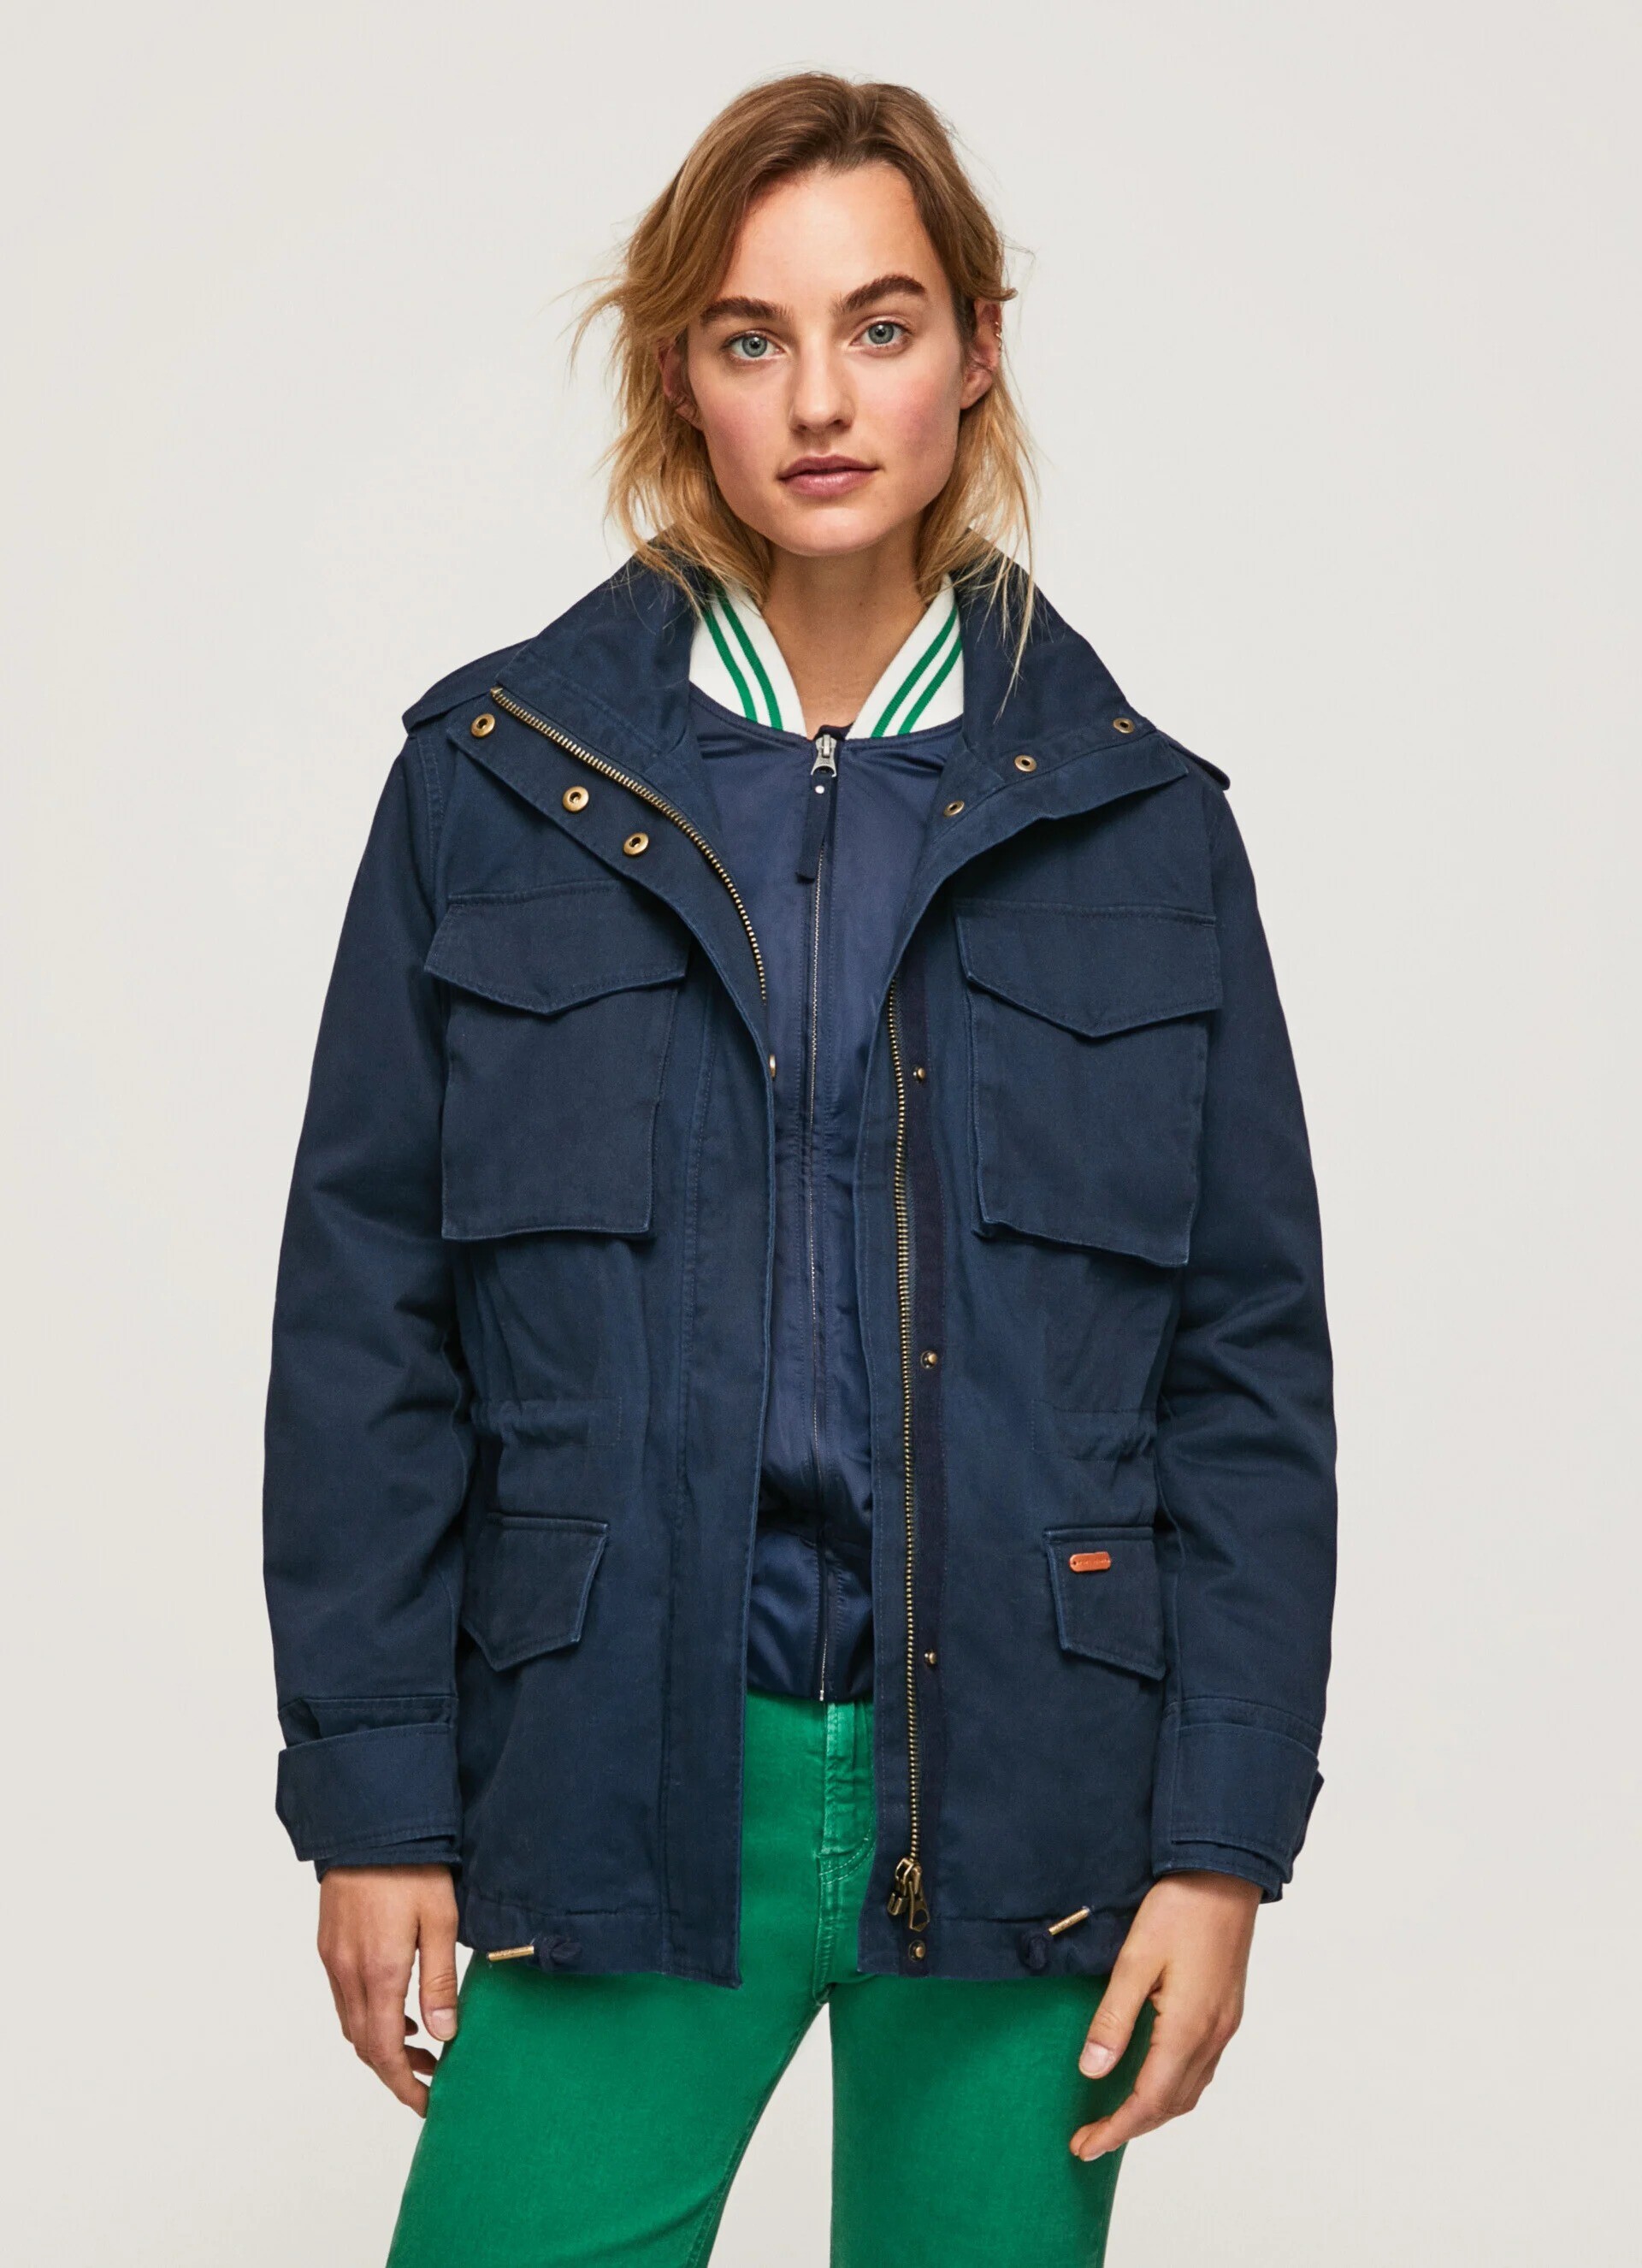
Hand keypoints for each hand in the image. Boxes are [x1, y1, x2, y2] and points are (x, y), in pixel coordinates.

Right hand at [317, 1865, 460, 2114]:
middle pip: (364, 2045)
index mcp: (379, 1972)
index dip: (404, 2084)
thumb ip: (440, 1981)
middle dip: (395, 2070)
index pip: (384, 2051)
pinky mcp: (329, 1945)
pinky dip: (368, 2017)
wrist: (368, 1824)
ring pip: (351, 2024)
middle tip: (432, 2077)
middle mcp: (348, 1972)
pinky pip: (344, 1998)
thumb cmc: (411, 1867)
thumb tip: (443, 2036)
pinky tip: (396, 2009)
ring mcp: (334, 1959)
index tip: (427, 2102)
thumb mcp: (441, 1920)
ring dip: (381, 2045)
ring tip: (421, 2047)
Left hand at [1070, 1870, 1260, 2160]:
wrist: (1225, 1875)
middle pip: (1171, 2104)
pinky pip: (1200, 2069)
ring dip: (1154, 2112)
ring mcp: (1224, 2025)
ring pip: (1190, 2091)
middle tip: (1092, 2140)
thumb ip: (1113, 2018)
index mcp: (1188, 2028)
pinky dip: (1173, 2088)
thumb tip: (1092, 2071)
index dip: (1115, 2129)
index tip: (1084, 2146)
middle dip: (1130, 2128)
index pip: (1148, 2100)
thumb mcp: (1135, 1960)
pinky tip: (1153, 2079)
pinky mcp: (1227, 2012)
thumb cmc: (1179, 1909)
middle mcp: (1212, 2036)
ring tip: (1117, 2118)